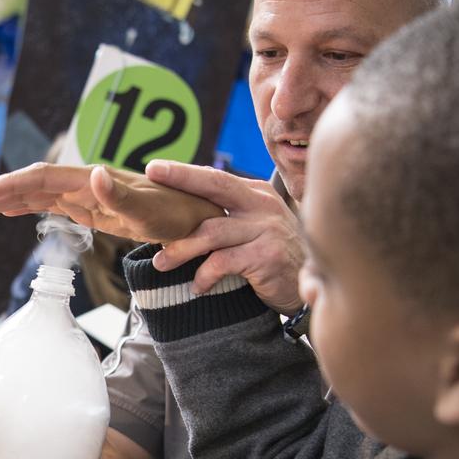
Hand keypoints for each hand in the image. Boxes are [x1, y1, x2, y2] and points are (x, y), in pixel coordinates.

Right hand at [0, 162, 223, 243]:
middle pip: (28, 184)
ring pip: (33, 194)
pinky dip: (23, 207)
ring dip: (2, 202)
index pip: (40, 178)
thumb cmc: (176, 214)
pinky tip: (8, 212)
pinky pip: (48, 205)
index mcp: (91, 181)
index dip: (10, 185)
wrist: (197, 216)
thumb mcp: (150, 210)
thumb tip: (93, 175)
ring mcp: (84, 195)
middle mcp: (83, 183)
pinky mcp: (89, 208)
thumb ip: (121, 196)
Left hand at [144, 160, 305, 314]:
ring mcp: (267, 228)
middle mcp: (262, 205)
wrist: (308, 290)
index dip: (184, 172)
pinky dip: (204, 275)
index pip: (215, 178)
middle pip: (215, 186)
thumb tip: (182, 216)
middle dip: (180, 179)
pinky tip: (197, 286)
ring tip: (161, 263)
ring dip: (180, 249)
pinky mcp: (267, 254)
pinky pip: (222, 262)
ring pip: (210, 232)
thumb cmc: (271, 260)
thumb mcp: (252, 231)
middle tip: (150, 176)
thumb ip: (227, 218)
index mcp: (256, 195)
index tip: (154, 168)